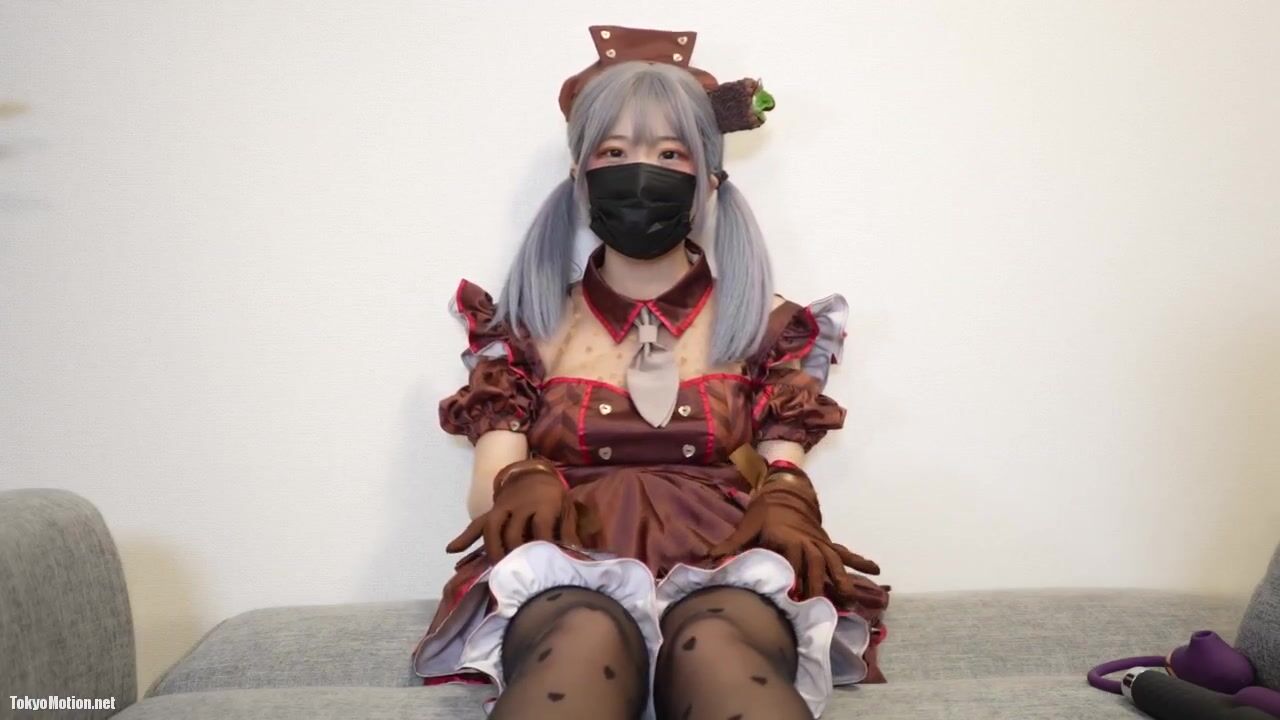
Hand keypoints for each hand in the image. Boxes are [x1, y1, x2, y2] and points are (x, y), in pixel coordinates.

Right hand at [445, 458, 580, 561]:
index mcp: (543, 505)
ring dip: (491, 548)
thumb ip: (568, 531)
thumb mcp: (566, 510)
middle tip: (516, 572)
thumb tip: (574, 553)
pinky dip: (464, 537)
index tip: (544, 564)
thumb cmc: (555, 498)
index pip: (541, 527)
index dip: (542, 545)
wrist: (536, 473)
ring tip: (493, 568)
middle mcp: (520, 506)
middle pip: (514, 531)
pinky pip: (477, 523)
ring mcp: (504, 507)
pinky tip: (451, 550)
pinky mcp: (494, 511)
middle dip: (514, 552)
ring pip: (493, 527)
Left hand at [710, 467, 884, 607]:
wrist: (784, 490)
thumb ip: (730, 544)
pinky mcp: (825, 542)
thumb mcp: (746, 526)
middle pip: (816, 563)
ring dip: (842, 579)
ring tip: (852, 598)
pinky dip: (859, 561)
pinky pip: (844, 552)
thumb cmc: (762, 511)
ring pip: (834, 561)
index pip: (791, 558)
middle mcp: (806, 539)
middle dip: (821, 585)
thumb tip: (708, 557)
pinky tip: (876, 570)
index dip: (794, 575)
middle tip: (824, 606)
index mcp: (785, 536)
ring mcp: (818, 541)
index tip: (794, 595)